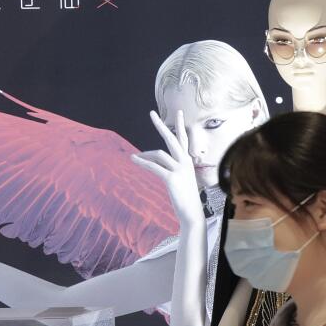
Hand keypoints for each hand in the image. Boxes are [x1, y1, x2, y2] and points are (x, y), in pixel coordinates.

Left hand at [131, 110, 201, 225]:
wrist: (192, 213)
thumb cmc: (186, 198)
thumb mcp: (182, 180)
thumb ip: (174, 169)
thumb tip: (157, 163)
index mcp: (188, 161)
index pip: (184, 139)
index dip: (180, 125)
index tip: (178, 112)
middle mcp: (186, 162)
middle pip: (172, 138)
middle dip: (161, 125)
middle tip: (152, 113)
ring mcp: (179, 169)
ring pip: (159, 154)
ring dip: (144, 154)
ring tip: (134, 157)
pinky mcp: (172, 178)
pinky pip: (154, 167)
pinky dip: (142, 163)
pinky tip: (133, 160)